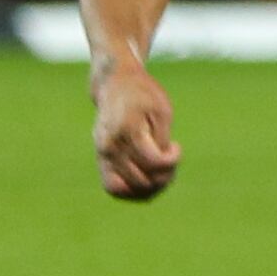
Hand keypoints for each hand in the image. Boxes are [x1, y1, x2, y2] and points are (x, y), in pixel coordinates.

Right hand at [93, 67, 180, 199]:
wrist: (115, 85)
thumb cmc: (144, 95)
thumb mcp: (162, 111)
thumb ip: (162, 139)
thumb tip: (161, 166)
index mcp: (128, 130)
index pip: (154, 162)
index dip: (172, 161)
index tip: (175, 146)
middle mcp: (110, 146)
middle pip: (142, 181)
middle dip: (164, 176)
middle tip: (169, 159)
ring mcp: (102, 155)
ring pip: (125, 190)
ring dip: (148, 188)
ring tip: (159, 172)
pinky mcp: (100, 160)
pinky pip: (113, 188)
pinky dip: (132, 190)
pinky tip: (147, 178)